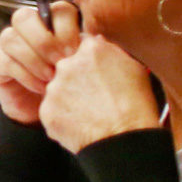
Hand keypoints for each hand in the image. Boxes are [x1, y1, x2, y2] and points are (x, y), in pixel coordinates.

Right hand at [0, 1, 81, 124]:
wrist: (49, 109)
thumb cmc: (67, 84)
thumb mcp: (80, 65)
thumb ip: (85, 49)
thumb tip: (94, 40)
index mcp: (52, 23)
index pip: (55, 9)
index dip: (65, 28)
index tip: (75, 51)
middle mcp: (26, 29)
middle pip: (24, 16)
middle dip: (44, 41)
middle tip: (60, 62)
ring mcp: (8, 44)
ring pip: (11, 38)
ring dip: (34, 59)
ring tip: (51, 78)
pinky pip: (7, 62)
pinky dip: (28, 76)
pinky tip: (42, 87)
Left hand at [39, 34, 160, 152]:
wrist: (124, 139)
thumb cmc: (135, 106)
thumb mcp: (135, 68)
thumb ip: (113, 51)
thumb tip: (99, 41)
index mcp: (91, 50)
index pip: (82, 48)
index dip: (90, 63)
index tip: (95, 74)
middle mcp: (67, 65)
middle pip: (67, 69)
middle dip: (77, 81)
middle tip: (94, 97)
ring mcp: (54, 88)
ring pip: (58, 90)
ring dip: (69, 99)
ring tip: (90, 114)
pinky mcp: (46, 110)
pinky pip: (52, 111)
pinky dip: (64, 118)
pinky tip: (81, 124)